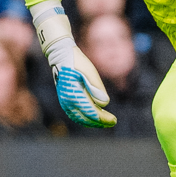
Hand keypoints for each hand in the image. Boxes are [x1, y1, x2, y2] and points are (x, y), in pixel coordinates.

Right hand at [32, 3, 116, 127]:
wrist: (61, 55)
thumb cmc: (76, 61)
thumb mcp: (89, 71)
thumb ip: (96, 88)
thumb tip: (104, 103)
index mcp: (74, 95)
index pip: (92, 113)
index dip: (103, 119)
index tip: (114, 120)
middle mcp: (68, 102)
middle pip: (86, 118)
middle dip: (100, 122)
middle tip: (112, 122)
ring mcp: (64, 101)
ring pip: (80, 118)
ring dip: (92, 121)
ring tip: (104, 121)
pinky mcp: (64, 99)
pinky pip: (75, 114)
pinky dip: (85, 118)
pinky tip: (93, 116)